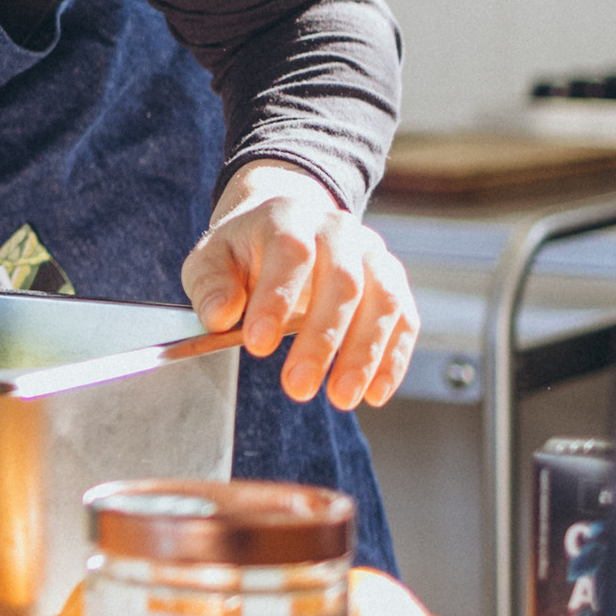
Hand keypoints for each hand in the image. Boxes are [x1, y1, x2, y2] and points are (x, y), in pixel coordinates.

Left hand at [181, 163, 418, 410]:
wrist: (284, 228)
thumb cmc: (245, 253)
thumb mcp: (211, 261)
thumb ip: (211, 285)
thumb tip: (220, 315)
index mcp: (289, 217)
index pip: (291, 252)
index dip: (277, 299)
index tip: (257, 345)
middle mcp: (338, 229)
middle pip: (343, 281)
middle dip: (322, 340)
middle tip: (297, 387)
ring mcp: (371, 253)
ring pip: (383, 300)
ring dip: (365, 354)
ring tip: (341, 398)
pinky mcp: (391, 281)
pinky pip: (404, 319)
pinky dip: (393, 358)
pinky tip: (374, 393)